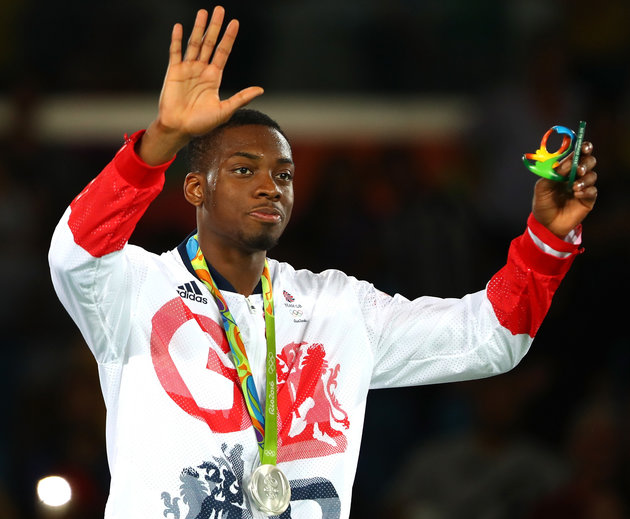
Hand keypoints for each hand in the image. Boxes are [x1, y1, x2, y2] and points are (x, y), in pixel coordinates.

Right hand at [139, 7, 263, 164]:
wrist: (180, 129)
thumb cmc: (202, 124)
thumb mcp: (225, 110)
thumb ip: (241, 98)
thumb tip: (261, 90)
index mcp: (213, 77)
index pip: (223, 52)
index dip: (228, 38)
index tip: (235, 23)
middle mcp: (201, 70)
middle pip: (209, 43)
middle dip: (215, 27)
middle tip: (220, 9)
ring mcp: (187, 69)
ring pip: (194, 44)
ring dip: (198, 28)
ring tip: (203, 12)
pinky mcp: (173, 72)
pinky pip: (175, 52)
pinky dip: (176, 40)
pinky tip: (179, 27)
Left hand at [532, 141, 597, 237]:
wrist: (546, 224)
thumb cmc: (543, 204)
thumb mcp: (541, 188)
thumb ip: (551, 174)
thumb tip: (566, 164)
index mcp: (564, 169)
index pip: (576, 154)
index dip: (582, 148)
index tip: (584, 147)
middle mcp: (575, 175)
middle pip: (589, 161)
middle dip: (586, 161)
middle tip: (578, 169)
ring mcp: (582, 187)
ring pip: (592, 175)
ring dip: (584, 179)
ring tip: (574, 187)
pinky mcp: (588, 199)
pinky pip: (592, 190)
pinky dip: (586, 191)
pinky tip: (576, 195)